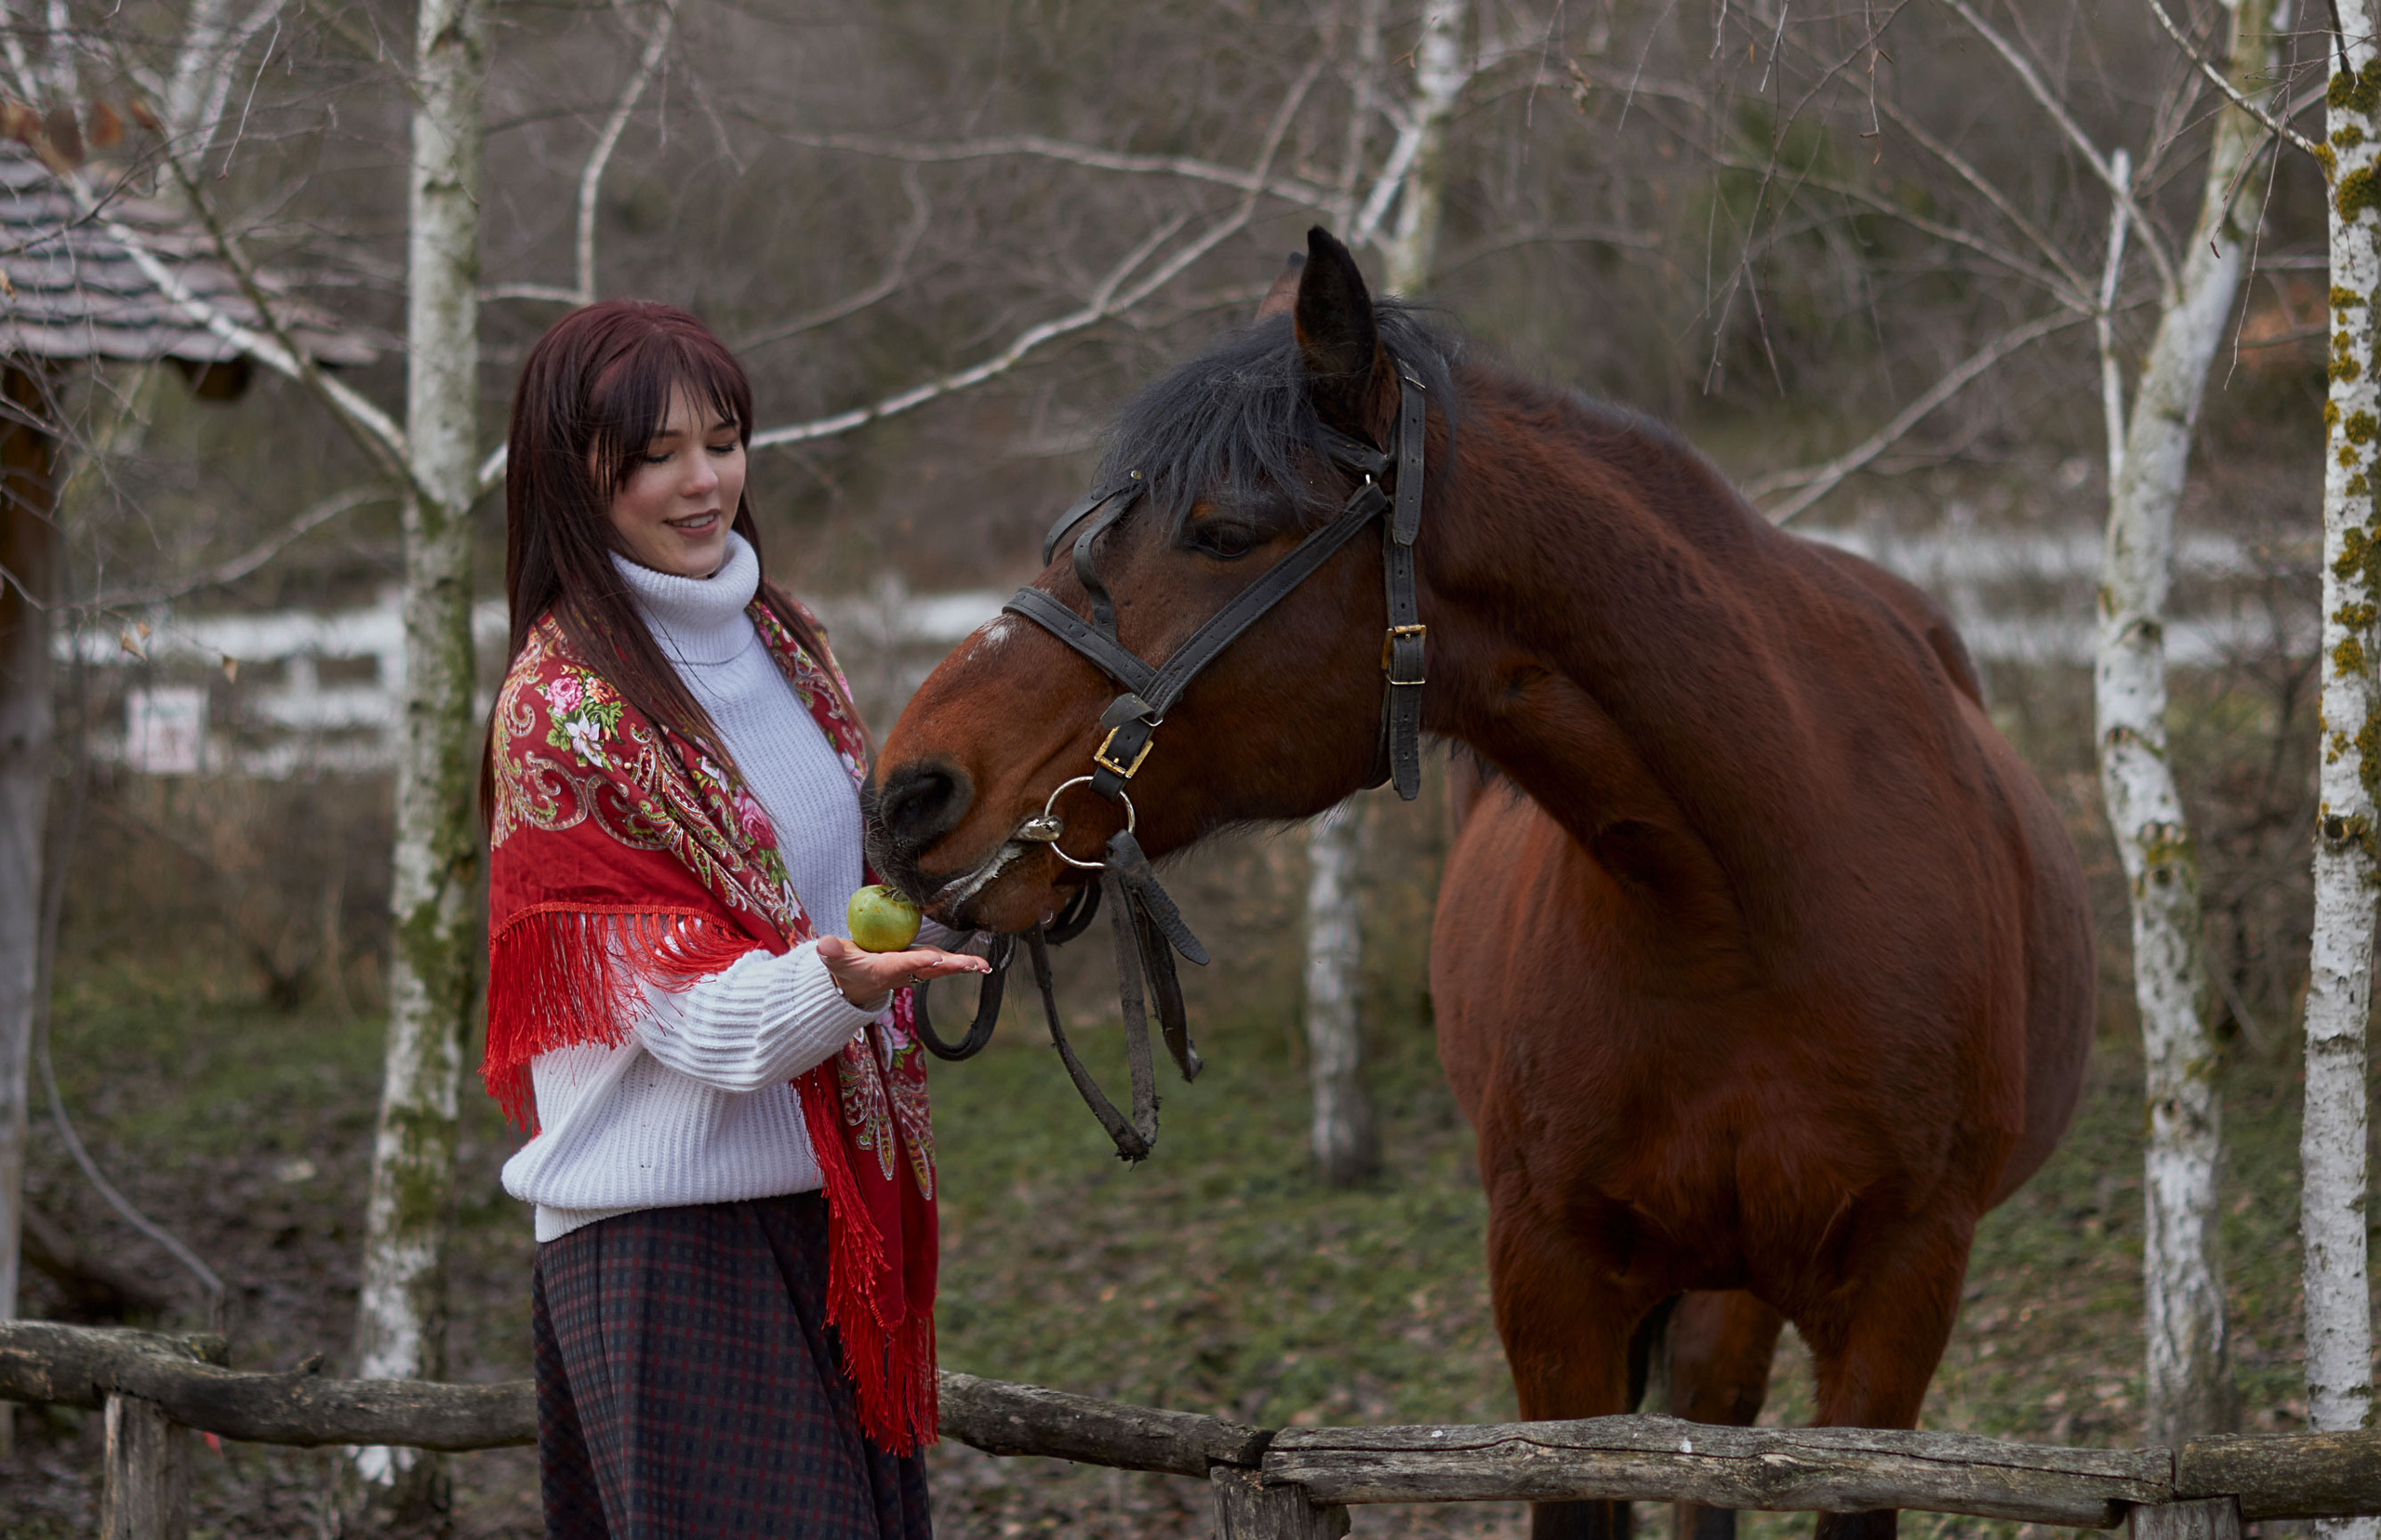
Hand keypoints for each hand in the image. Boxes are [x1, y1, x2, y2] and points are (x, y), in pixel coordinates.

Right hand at [817, 936, 991, 1008]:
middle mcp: (904, 972)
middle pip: (931, 969)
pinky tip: (981, 963)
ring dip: (963, 966)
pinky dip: (961, 962)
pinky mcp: (921, 964)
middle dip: (953, 967)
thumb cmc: (846, 968)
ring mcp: (915, 970)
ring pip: (941, 966)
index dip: (918, 960)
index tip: (934, 957)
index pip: (903, 964)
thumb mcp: (836, 961)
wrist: (854, 984)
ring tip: (985, 965)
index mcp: (885, 970)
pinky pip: (944, 962)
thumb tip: (824, 945)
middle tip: (976, 965)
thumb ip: (832, 953)